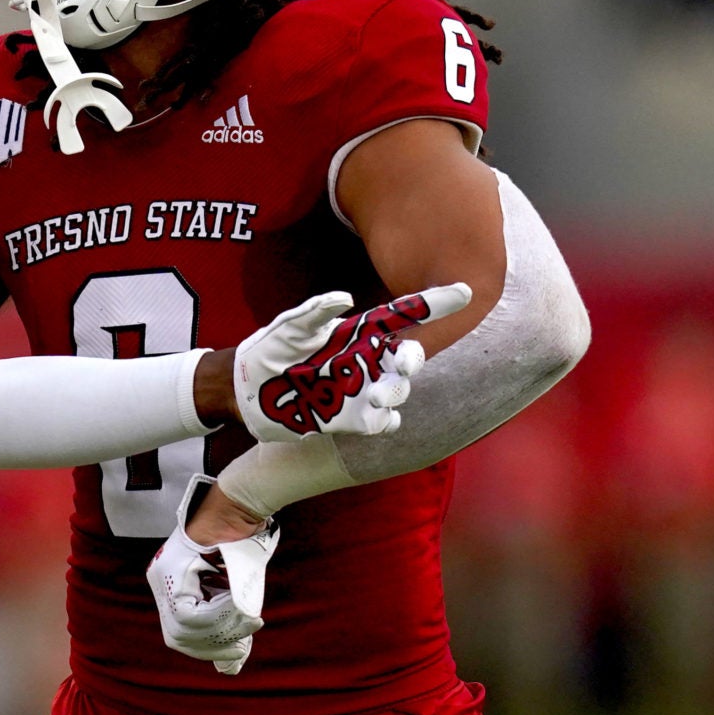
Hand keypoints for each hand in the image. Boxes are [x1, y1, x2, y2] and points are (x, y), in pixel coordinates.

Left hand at [147, 480, 277, 674]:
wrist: (241, 506)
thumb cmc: (242, 546)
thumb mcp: (237, 595)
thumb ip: (228, 629)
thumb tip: (229, 671)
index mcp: (170, 587)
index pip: (179, 635)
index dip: (208, 650)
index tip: (237, 651)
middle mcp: (160, 581)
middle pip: (177, 637)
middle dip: (213, 646)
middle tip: (243, 643)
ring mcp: (162, 574)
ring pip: (184, 627)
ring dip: (222, 631)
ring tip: (249, 621)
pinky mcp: (172, 570)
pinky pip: (191, 612)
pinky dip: (220, 616)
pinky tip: (241, 609)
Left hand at [232, 284, 470, 442]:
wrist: (247, 393)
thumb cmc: (269, 350)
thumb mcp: (288, 328)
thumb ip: (315, 311)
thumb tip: (344, 298)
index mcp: (357, 332)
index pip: (403, 315)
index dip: (434, 304)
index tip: (466, 292)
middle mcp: (365, 360)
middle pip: (408, 356)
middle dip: (413, 359)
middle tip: (401, 363)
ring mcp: (361, 390)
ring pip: (398, 390)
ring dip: (394, 391)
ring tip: (374, 394)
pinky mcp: (351, 419)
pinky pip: (382, 422)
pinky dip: (384, 420)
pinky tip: (374, 416)